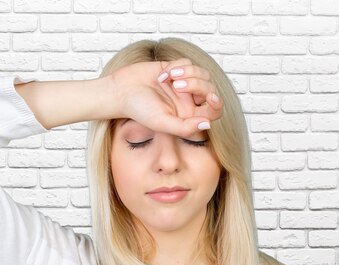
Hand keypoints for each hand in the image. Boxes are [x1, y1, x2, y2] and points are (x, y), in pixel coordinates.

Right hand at [109, 59, 223, 137]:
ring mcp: (182, 84)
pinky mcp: (175, 69)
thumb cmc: (138, 110)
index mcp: (187, 116)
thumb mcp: (161, 123)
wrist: (121, 91)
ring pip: (202, 73)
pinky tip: (163, 74)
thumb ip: (184, 127)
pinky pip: (188, 62)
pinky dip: (177, 66)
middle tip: (177, 86)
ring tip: (171, 78)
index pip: (213, 111)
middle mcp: (188, 100)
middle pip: (209, 89)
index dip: (217, 103)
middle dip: (197, 84)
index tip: (209, 97)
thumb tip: (207, 124)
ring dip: (188, 72)